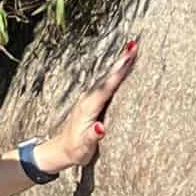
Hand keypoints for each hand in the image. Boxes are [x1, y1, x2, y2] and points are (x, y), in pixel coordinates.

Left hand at [38, 36, 139, 172]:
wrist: (61, 149)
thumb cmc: (76, 150)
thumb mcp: (84, 147)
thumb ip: (92, 137)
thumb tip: (100, 128)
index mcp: (89, 107)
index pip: (107, 87)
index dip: (119, 72)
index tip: (129, 58)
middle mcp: (88, 99)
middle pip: (107, 77)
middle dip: (121, 61)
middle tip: (134, 45)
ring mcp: (89, 98)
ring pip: (106, 78)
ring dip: (119, 64)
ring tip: (131, 49)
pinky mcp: (91, 100)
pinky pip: (105, 83)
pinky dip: (115, 73)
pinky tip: (121, 66)